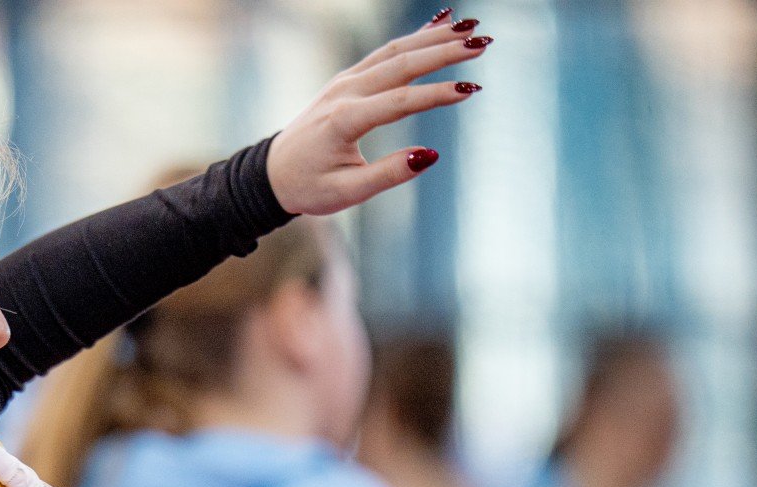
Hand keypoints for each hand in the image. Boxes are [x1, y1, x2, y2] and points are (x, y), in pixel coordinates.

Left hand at [265, 12, 489, 215]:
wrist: (272, 173)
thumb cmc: (309, 187)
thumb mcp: (347, 193)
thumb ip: (388, 175)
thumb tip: (430, 155)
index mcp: (344, 120)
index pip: (399, 102)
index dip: (437, 95)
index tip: (472, 90)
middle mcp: (345, 92)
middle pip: (401, 64)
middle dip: (444, 51)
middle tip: (483, 43)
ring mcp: (345, 81)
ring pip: (394, 51)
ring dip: (434, 37)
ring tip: (470, 29)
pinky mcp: (348, 80)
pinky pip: (385, 52)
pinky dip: (414, 37)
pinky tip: (442, 23)